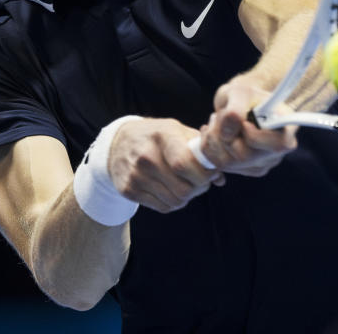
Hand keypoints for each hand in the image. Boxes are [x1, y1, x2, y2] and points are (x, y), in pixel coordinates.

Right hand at [107, 118, 224, 213]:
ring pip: (175, 201)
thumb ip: (200, 150)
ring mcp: (135, 176)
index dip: (204, 174)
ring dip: (188, 197)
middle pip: (183, 189)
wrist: (118, 143)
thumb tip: (220, 177)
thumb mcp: (177, 130)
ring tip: (187, 184)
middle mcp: (146, 157)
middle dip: (200, 188)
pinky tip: (171, 189)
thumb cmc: (156, 136)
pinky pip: (163, 207)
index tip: (211, 172)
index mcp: (162, 137)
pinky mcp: (129, 191)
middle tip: (201, 181)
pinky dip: (173, 202)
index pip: (184, 164)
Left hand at [198, 76, 297, 176]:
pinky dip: (210, 147)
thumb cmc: (245, 96)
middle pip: (245, 156)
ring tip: (217, 122)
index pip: (277, 145)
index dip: (254, 136)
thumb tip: (228, 133)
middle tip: (220, 115)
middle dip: (225, 134)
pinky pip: (219, 165)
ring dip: (214, 139)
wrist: (239, 104)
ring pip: (228, 163)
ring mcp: (261, 164)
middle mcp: (277, 151)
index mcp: (287, 128)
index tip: (244, 122)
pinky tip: (214, 132)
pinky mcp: (244, 170)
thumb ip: (235, 109)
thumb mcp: (240, 92)